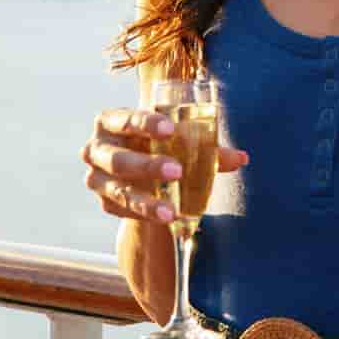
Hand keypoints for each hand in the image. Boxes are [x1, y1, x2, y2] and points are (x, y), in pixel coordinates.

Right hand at [80, 107, 247, 224]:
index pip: (126, 120)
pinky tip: (166, 218)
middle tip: (178, 171)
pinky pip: (122, 210)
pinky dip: (144, 215)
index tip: (171, 129)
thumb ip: (207, 147)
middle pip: (118, 159)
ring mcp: (95, 177)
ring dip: (145, 202)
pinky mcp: (104, 201)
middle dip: (148, 166)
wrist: (139, 169)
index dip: (146, 124)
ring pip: (118, 191)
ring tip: (171, 212)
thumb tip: (242, 158)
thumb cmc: (160, 143)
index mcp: (111, 121)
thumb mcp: (177, 139)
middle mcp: (96, 148)